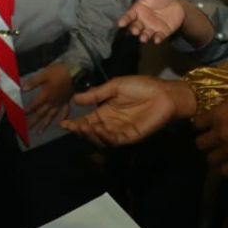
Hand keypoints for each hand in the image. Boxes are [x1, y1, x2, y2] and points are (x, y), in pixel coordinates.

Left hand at [23, 62, 74, 131]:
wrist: (76, 72)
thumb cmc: (60, 72)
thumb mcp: (44, 74)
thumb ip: (33, 82)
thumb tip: (23, 88)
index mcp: (46, 95)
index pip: (35, 105)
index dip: (28, 110)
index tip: (22, 116)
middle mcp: (52, 102)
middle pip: (41, 113)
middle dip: (33, 121)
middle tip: (27, 128)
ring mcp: (60, 103)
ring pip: (51, 116)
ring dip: (45, 124)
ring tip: (39, 131)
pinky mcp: (67, 101)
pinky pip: (64, 112)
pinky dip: (62, 118)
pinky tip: (60, 123)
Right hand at [61, 75, 193, 146]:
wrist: (164, 93)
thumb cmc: (141, 86)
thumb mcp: (115, 86)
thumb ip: (97, 94)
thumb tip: (75, 98)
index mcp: (106, 110)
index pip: (87, 119)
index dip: (75, 122)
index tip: (63, 123)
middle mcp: (110, 122)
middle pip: (91, 131)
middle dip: (80, 130)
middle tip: (73, 126)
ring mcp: (120, 131)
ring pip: (100, 138)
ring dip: (91, 135)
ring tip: (84, 127)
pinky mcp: (130, 137)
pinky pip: (114, 141)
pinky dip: (105, 137)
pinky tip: (99, 129)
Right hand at [118, 0, 185, 43]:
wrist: (178, 5)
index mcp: (138, 10)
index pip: (129, 16)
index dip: (125, 20)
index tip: (121, 24)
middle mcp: (143, 21)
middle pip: (136, 26)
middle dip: (134, 29)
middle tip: (135, 31)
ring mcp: (152, 28)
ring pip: (145, 34)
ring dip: (144, 37)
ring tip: (143, 38)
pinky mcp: (162, 33)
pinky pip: (158, 37)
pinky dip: (157, 39)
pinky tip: (157, 39)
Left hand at [192, 95, 227, 176]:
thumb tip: (220, 113)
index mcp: (220, 114)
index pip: (196, 123)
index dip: (201, 124)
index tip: (206, 124)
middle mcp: (221, 134)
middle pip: (199, 144)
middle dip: (205, 141)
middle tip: (214, 140)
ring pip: (210, 159)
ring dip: (215, 156)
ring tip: (223, 153)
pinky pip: (225, 172)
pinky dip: (227, 168)